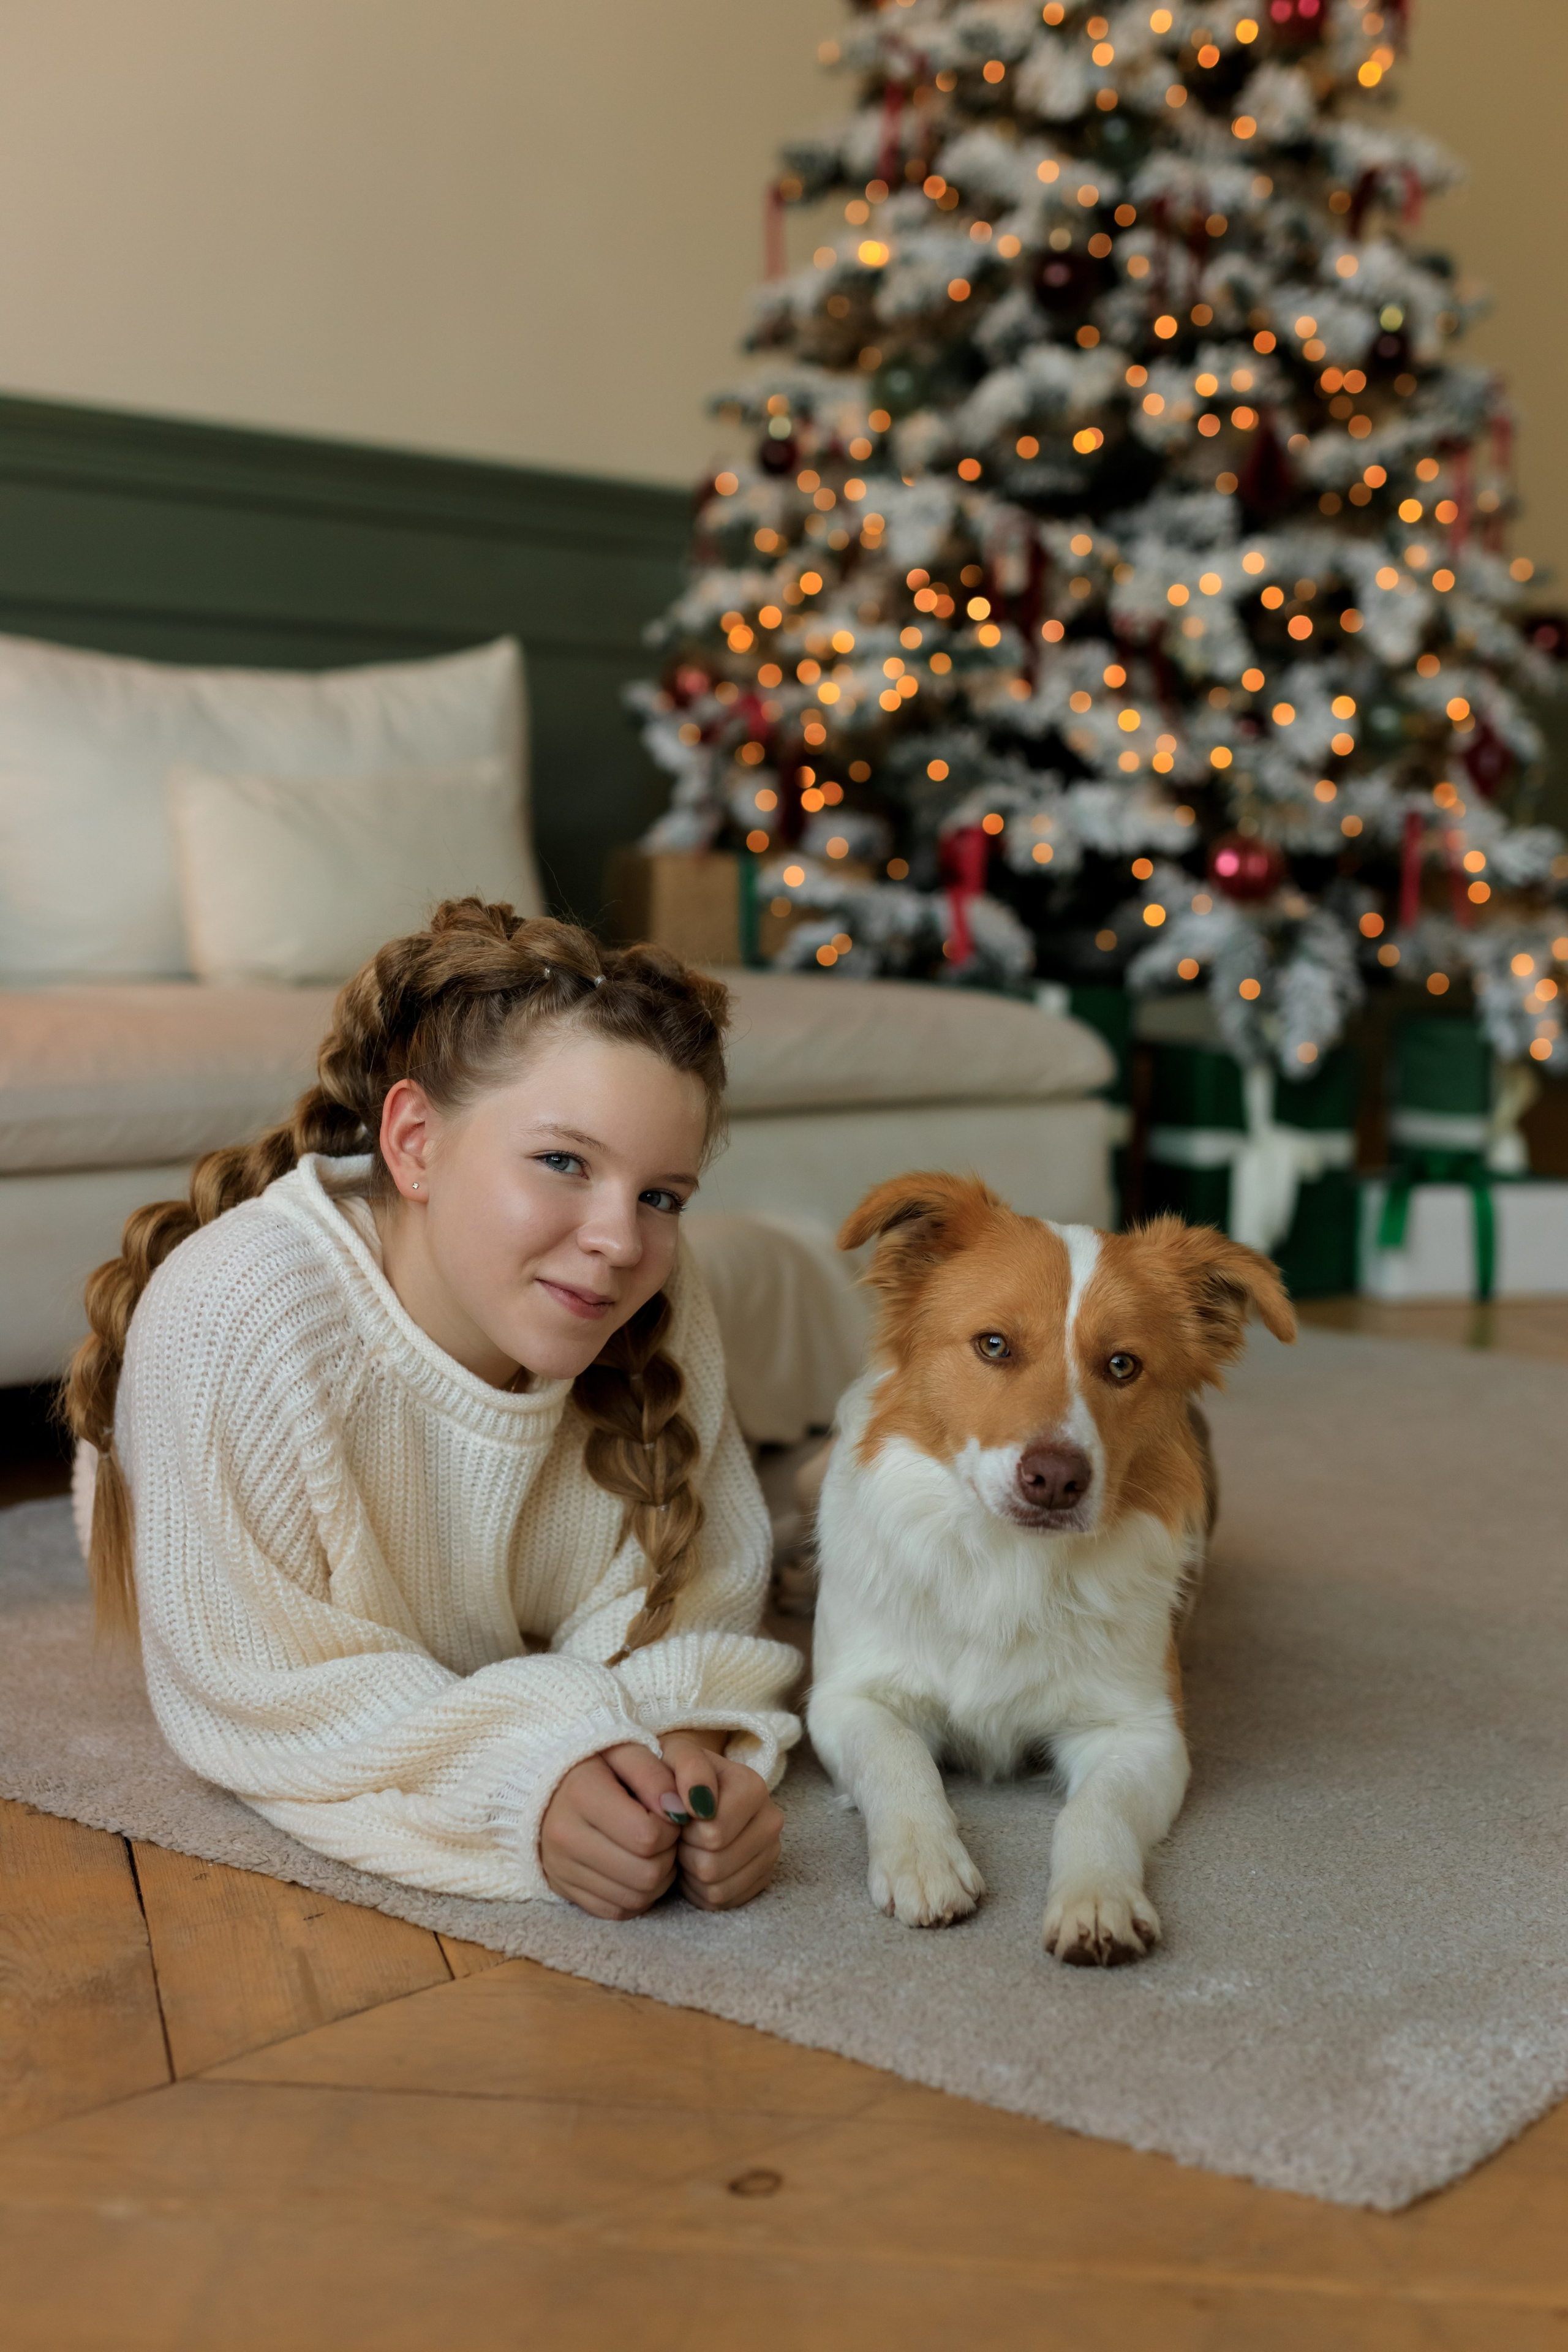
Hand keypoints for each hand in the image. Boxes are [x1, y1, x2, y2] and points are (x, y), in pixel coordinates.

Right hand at [539, 1741, 681, 1918]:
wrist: (546, 1786)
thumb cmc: (596, 1764)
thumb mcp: (625, 1750)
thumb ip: (655, 1775)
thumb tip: (680, 1811)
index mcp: (580, 1794)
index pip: (647, 1835)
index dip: (671, 1827)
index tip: (668, 1812)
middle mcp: (565, 1837)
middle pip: (645, 1873)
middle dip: (668, 1855)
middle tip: (664, 1833)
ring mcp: (561, 1869)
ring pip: (635, 1897)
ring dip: (658, 1878)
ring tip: (653, 1850)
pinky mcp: (564, 1890)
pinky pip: (617, 1910)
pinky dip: (637, 1895)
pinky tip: (636, 1867)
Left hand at [660, 1733, 783, 1911]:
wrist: (694, 1791)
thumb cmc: (680, 1775)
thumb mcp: (677, 1756)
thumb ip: (689, 1768)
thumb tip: (700, 1804)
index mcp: (754, 1787)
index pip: (713, 1834)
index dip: (684, 1830)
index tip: (680, 1815)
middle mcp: (771, 1821)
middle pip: (714, 1866)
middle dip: (686, 1853)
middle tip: (682, 1836)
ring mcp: (770, 1853)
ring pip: (718, 1889)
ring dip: (691, 1875)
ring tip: (688, 1849)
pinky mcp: (762, 1879)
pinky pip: (723, 1902)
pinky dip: (701, 1891)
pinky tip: (697, 1866)